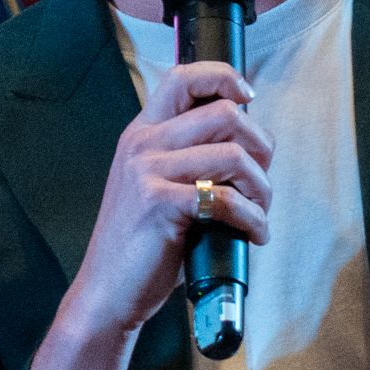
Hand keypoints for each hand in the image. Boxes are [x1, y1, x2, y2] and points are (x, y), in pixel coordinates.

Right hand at [64, 57, 272, 345]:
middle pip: (225, 113)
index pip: (183, 78)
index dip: (224, 78)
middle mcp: (142, 144)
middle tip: (262, 181)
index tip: (248, 98)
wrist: (107, 291)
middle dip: (261, 146)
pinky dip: (253, 219)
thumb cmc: (141, 244)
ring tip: (260, 214)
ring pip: (234, 156)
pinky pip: (227, 199)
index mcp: (142, 133)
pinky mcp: (160, 204)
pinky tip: (253, 234)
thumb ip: (188, 157)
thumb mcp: (155, 185)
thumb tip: (248, 145)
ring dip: (262, 189)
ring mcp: (148, 172)